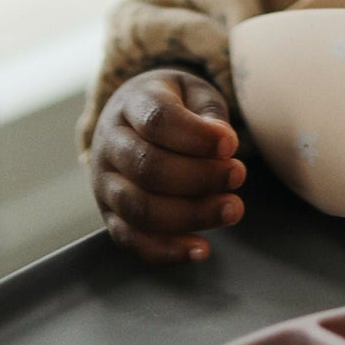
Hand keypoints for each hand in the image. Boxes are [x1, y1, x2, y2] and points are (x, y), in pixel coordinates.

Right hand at [88, 69, 244, 262]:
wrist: (134, 119)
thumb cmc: (176, 106)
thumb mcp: (194, 93)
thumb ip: (209, 113)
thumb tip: (223, 142)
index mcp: (131, 105)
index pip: (158, 120)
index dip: (196, 136)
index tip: (231, 145)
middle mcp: (110, 145)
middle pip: (148, 167)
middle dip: (199, 178)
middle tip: (238, 176)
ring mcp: (105, 184)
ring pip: (140, 208)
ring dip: (190, 215)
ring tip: (232, 210)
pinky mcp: (111, 216)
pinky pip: (132, 240)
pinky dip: (167, 251)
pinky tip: (202, 249)